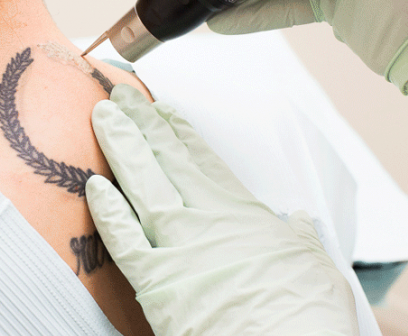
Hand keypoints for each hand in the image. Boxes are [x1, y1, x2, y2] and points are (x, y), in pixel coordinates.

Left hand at [87, 84, 358, 335]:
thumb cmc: (305, 313)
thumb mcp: (315, 266)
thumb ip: (302, 238)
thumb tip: (302, 222)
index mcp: (242, 212)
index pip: (202, 160)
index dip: (178, 131)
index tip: (162, 108)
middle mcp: (205, 219)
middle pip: (166, 159)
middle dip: (141, 123)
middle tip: (118, 94)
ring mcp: (177, 246)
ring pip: (141, 184)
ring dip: (121, 147)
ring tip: (102, 116)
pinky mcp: (155, 281)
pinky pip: (123, 239)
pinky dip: (107, 212)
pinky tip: (91, 186)